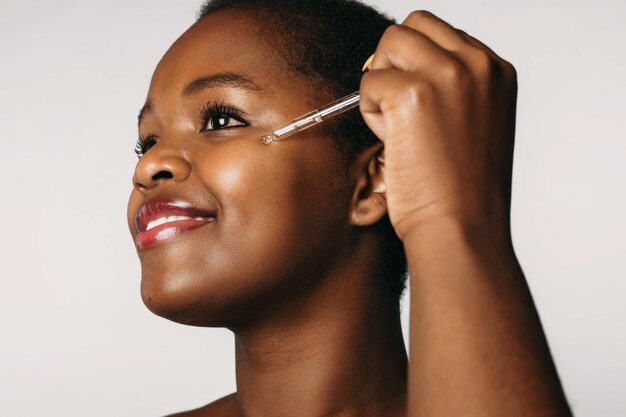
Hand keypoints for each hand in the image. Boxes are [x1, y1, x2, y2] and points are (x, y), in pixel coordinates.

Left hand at [360, 11, 517, 240]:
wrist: (462, 230)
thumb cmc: (463, 190)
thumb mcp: (476, 124)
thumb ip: (454, 87)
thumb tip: (406, 66)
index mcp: (497, 70)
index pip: (441, 33)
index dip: (416, 66)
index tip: (418, 107)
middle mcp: (479, 63)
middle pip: (412, 26)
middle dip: (394, 62)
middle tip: (397, 108)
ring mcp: (448, 74)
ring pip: (388, 44)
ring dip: (381, 82)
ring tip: (397, 127)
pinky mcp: (414, 94)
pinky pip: (369, 81)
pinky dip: (369, 110)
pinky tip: (393, 142)